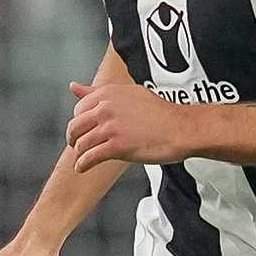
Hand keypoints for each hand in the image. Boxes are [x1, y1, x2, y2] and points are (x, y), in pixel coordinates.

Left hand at [66, 81, 192, 171]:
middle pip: (76, 126)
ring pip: (81, 143)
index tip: (83, 129)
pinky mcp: (116, 146)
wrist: (181, 129)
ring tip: (82, 159)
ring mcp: (111, 127)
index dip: (80, 121)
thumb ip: (99, 92)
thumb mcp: (128, 93)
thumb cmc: (161, 113)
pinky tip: (83, 168)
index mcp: (108, 94)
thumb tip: (74, 87)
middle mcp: (106, 108)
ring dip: (79, 154)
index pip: (79, 108)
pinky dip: (83, 165)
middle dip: (74, 138)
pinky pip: (90, 157)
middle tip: (78, 145)